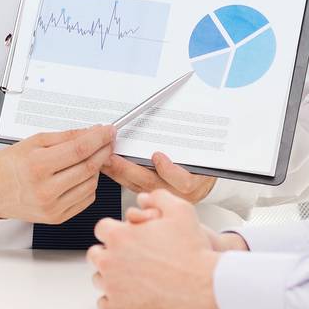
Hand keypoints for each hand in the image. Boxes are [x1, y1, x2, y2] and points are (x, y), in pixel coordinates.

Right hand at [0, 125, 116, 222]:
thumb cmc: (9, 165)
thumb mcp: (34, 142)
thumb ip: (66, 137)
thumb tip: (91, 132)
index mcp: (38, 166)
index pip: (79, 150)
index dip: (99, 138)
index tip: (108, 131)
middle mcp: (45, 189)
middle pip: (88, 167)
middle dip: (103, 150)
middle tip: (107, 140)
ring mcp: (52, 207)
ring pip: (91, 184)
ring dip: (97, 168)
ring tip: (90, 157)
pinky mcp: (57, 217)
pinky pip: (86, 199)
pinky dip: (89, 184)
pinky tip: (81, 175)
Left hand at [87, 190, 225, 308]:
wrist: (207, 285)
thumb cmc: (193, 249)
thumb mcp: (180, 210)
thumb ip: (158, 197)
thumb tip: (144, 197)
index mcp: (119, 235)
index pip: (101, 229)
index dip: (115, 231)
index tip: (127, 237)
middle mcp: (110, 260)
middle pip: (96, 254)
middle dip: (110, 253)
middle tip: (130, 257)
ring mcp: (113, 286)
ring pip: (99, 279)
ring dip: (112, 276)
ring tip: (134, 275)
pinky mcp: (119, 308)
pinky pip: (104, 303)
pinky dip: (115, 299)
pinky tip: (131, 294)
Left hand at [102, 150, 216, 202]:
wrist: (204, 181)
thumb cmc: (204, 160)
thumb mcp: (204, 150)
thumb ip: (191, 139)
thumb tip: (185, 111)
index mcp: (195, 181)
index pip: (184, 181)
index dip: (170, 170)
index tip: (157, 156)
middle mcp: (179, 193)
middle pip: (152, 184)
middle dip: (129, 169)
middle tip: (112, 156)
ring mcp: (164, 197)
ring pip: (138, 187)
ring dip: (118, 172)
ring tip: (103, 158)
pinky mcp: (151, 196)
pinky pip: (132, 187)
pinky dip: (119, 176)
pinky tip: (107, 166)